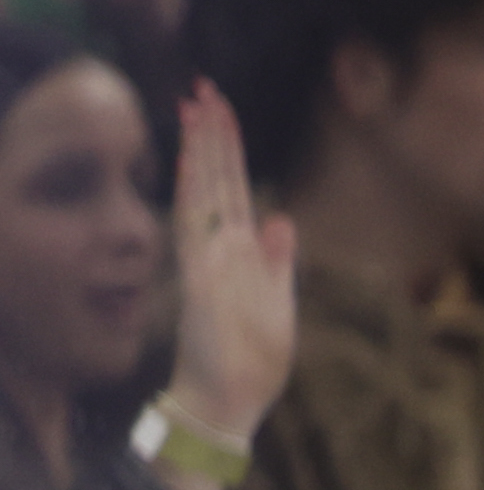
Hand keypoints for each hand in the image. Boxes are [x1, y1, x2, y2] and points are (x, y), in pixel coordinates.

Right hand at [164, 81, 295, 445]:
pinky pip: (195, 232)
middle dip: (212, 135)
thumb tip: (283, 220)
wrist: (229, 403)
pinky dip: (195, 197)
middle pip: (215, 180)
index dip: (228, 149)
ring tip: (196, 107)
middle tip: (203, 86)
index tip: (221, 108)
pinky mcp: (200, 283)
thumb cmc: (250, 360)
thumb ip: (280, 262)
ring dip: (201, 152)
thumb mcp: (279, 305)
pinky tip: (195, 165)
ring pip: (203, 195)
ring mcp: (207, 263)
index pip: (233, 189)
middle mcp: (218, 250)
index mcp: (241, 254)